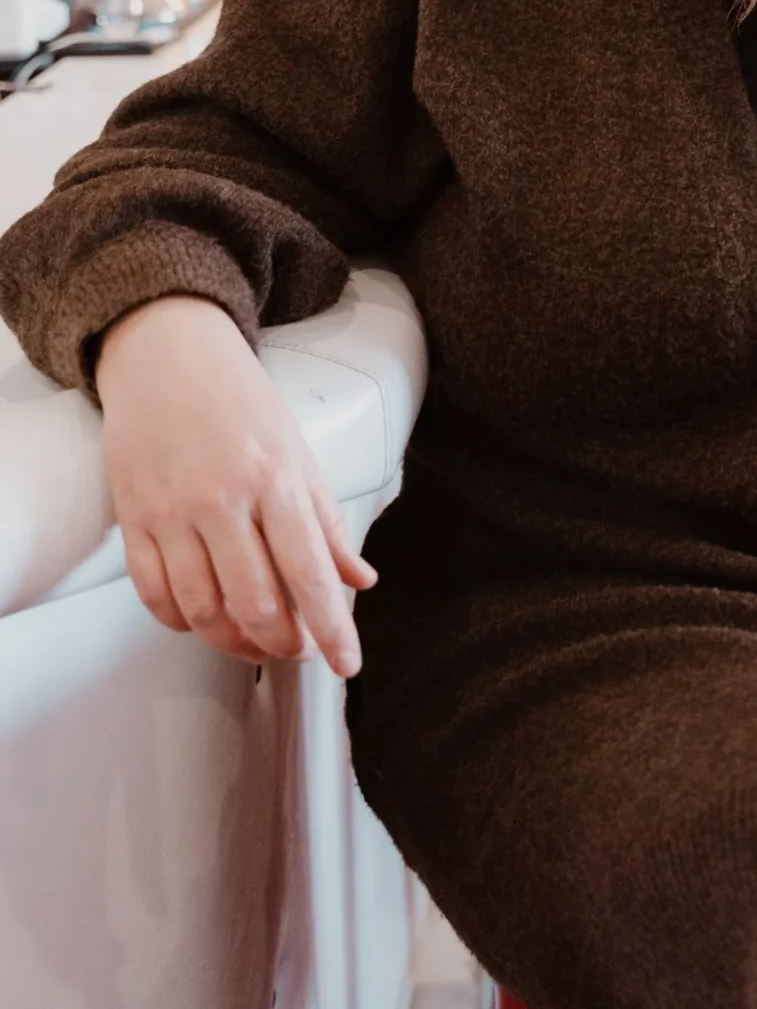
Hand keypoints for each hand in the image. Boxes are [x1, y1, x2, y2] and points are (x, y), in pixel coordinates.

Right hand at [95, 294, 376, 675]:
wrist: (168, 355)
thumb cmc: (238, 400)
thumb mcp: (298, 452)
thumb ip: (326, 523)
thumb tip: (360, 579)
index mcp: (276, 479)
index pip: (310, 573)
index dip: (332, 628)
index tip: (347, 662)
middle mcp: (223, 500)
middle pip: (256, 604)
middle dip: (284, 642)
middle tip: (298, 648)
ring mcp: (173, 512)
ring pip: (202, 610)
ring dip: (234, 642)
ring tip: (256, 641)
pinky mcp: (134, 519)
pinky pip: (155, 596)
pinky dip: (182, 623)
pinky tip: (204, 619)